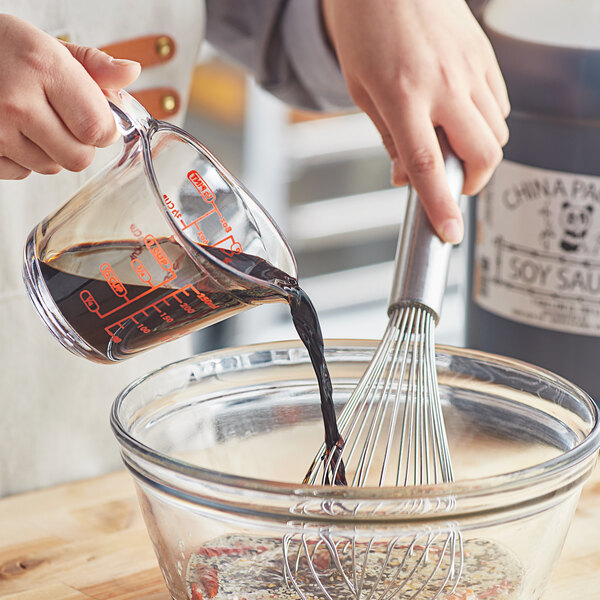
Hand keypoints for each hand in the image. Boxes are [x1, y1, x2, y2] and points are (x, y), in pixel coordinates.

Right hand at [0, 14, 140, 179]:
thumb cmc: (1, 50)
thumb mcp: (47, 46)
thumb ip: (93, 65)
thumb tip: (130, 72)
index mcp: (43, 68)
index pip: (98, 128)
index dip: (105, 130)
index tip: (96, 121)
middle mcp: (17, 101)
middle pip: (79, 158)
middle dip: (80, 144)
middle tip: (65, 122)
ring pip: (51, 168)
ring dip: (50, 152)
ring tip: (32, 122)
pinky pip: (21, 174)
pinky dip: (22, 159)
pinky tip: (12, 132)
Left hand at [321, 0, 509, 242]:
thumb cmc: (365, 29)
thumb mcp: (363, 91)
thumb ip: (390, 138)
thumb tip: (407, 176)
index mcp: (403, 96)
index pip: (428, 165)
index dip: (440, 206)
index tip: (450, 234)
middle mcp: (444, 83)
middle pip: (482, 153)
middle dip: (470, 182)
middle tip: (450, 184)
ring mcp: (470, 67)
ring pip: (497, 132)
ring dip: (478, 152)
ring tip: (449, 143)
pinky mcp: (486, 54)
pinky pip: (501, 105)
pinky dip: (486, 123)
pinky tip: (461, 117)